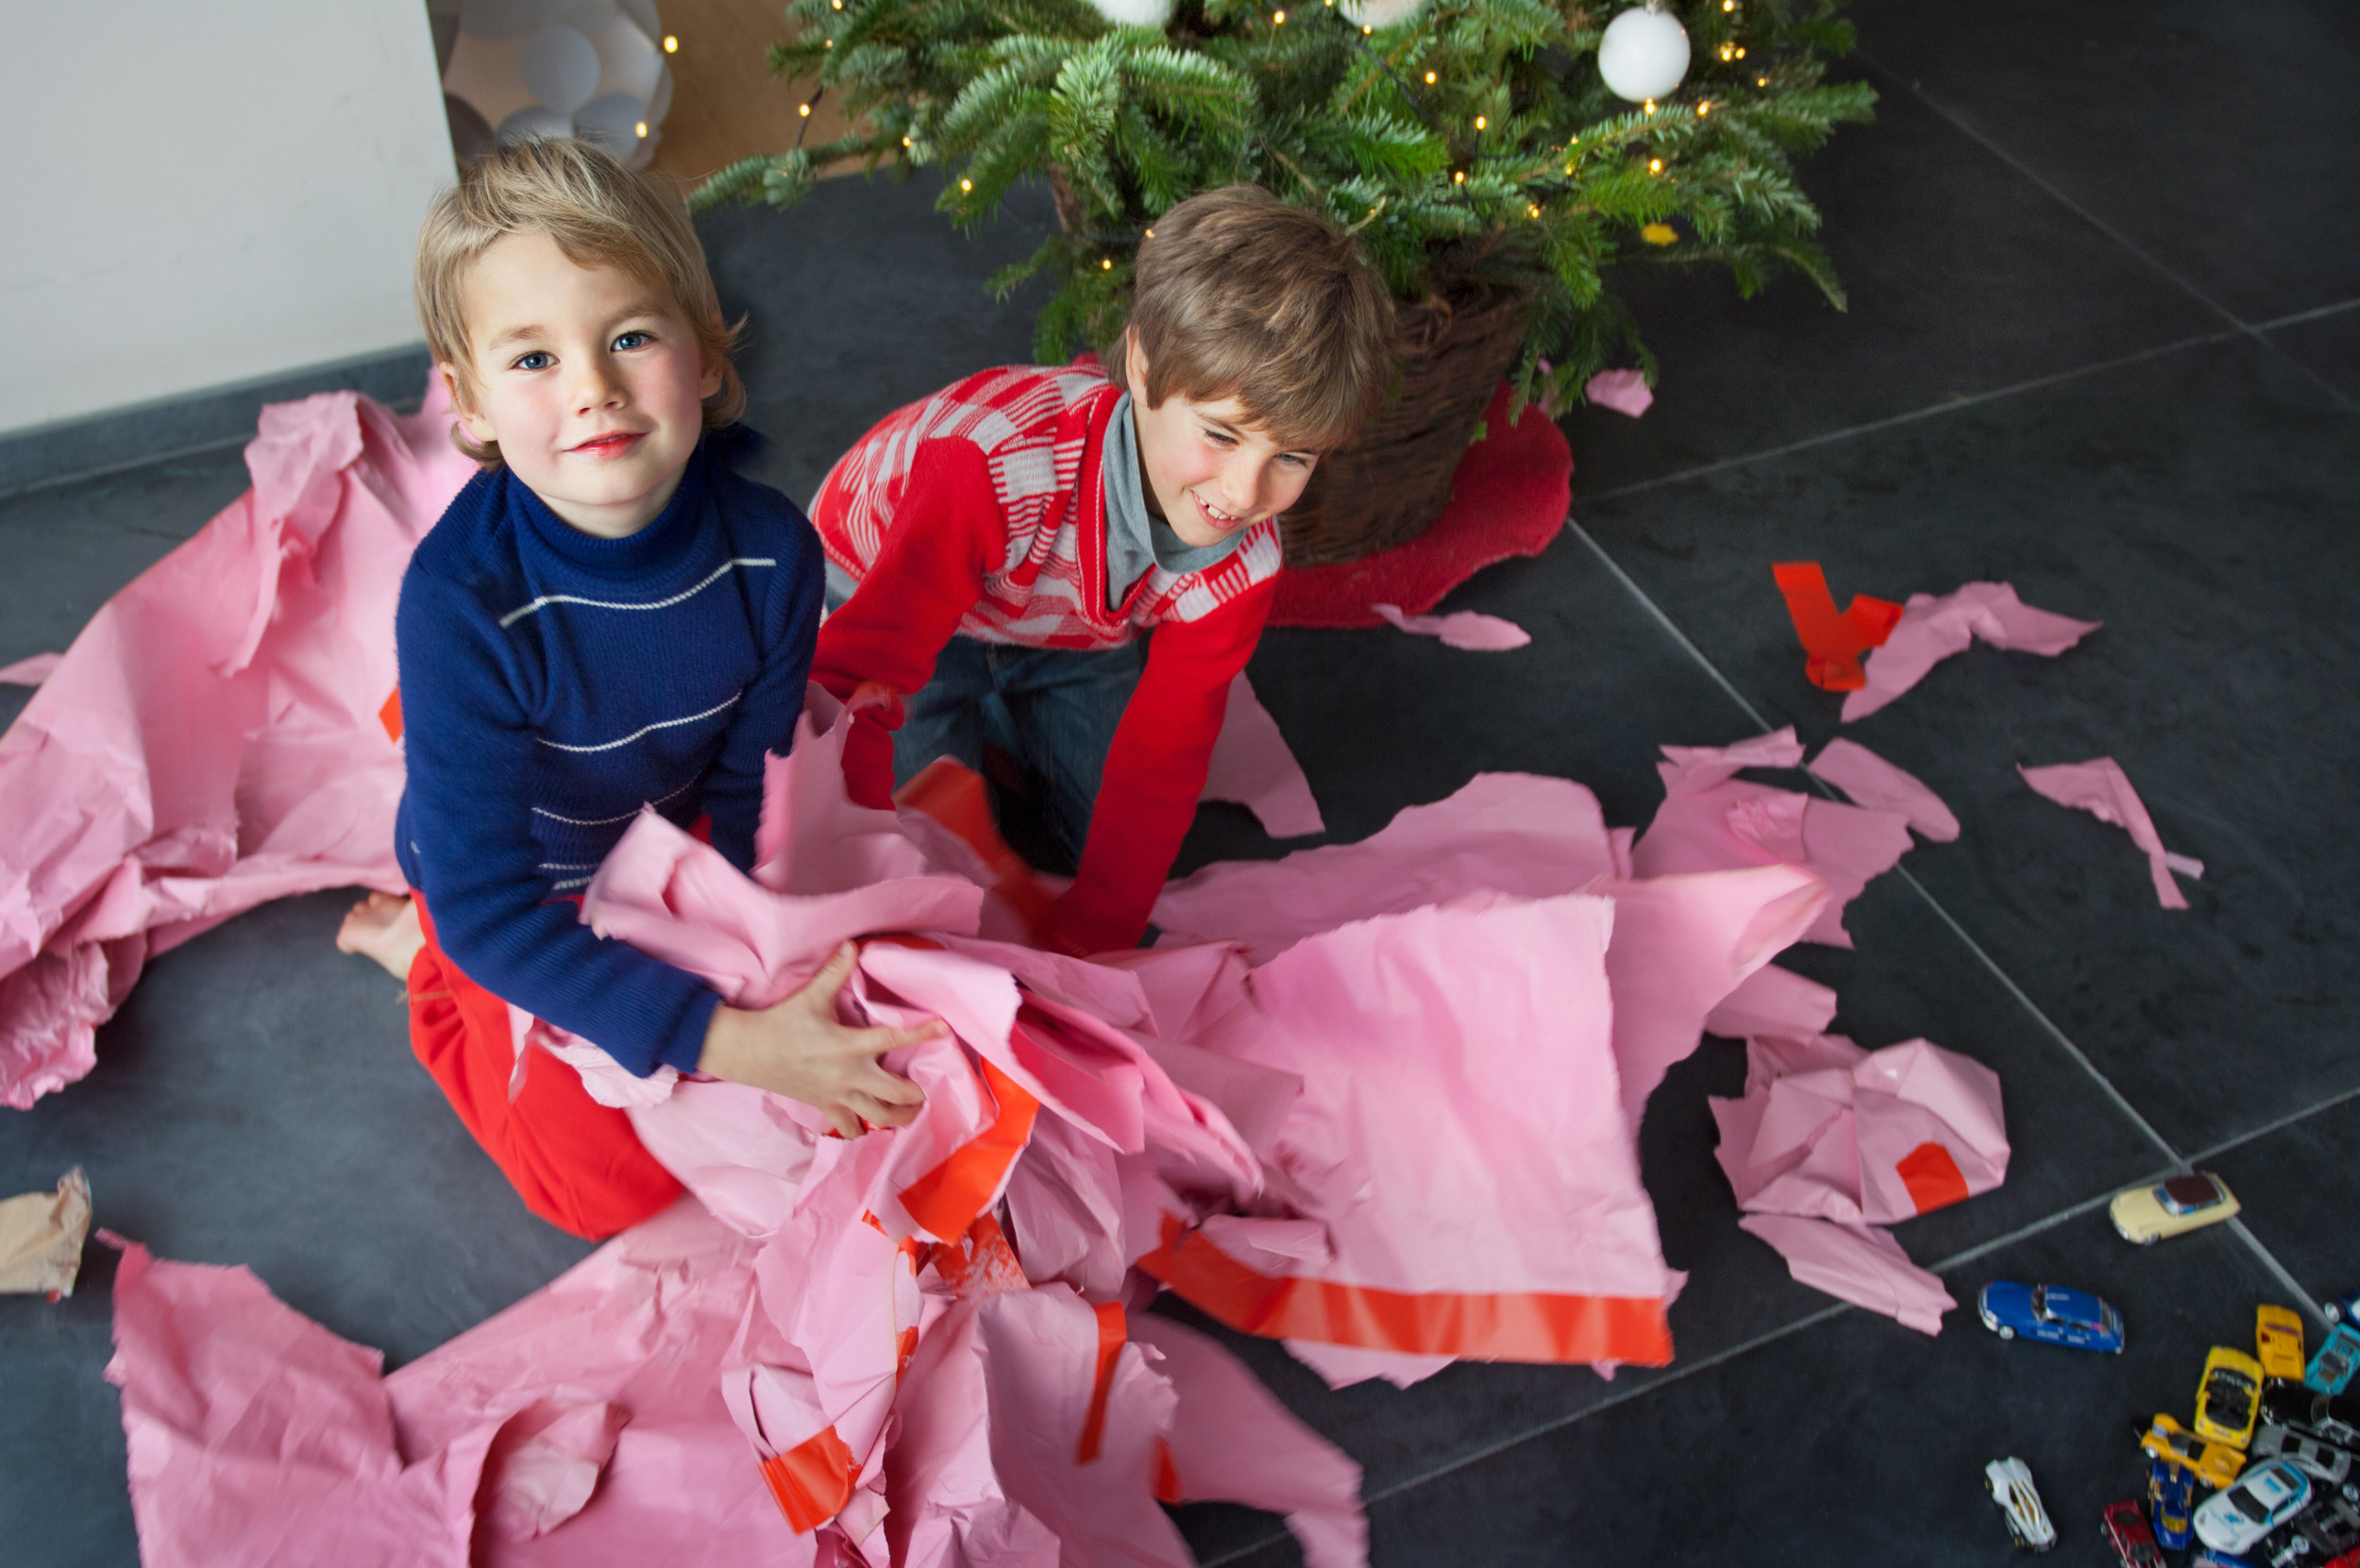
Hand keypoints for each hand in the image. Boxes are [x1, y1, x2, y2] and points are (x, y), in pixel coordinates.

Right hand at [696, 943, 934, 1136]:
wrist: (745, 1052)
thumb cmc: (780, 1023)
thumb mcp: (810, 996)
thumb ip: (835, 972)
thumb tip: (853, 945)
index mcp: (849, 1046)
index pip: (894, 1038)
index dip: (922, 1034)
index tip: (944, 1030)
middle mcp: (848, 1075)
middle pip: (895, 1093)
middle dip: (915, 1095)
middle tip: (925, 1090)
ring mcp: (837, 1096)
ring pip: (877, 1117)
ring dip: (898, 1118)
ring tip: (910, 1114)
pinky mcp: (823, 1107)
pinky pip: (848, 1128)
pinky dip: (861, 1131)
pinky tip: (870, 1129)